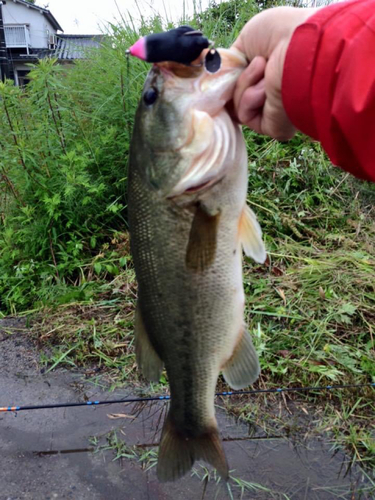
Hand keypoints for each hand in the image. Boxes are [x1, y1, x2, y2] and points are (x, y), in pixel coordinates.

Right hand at [231, 7, 316, 139]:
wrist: (298, 48)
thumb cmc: (279, 35)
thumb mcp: (247, 40)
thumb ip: (232, 62)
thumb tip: (221, 77)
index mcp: (270, 75)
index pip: (240, 85)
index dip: (231, 78)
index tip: (227, 68)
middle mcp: (273, 95)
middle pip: (235, 97)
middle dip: (238, 80)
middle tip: (257, 64)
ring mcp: (273, 112)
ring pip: (236, 106)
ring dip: (245, 85)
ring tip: (265, 68)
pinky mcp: (272, 127)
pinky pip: (244, 116)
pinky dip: (248, 99)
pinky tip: (266, 88)